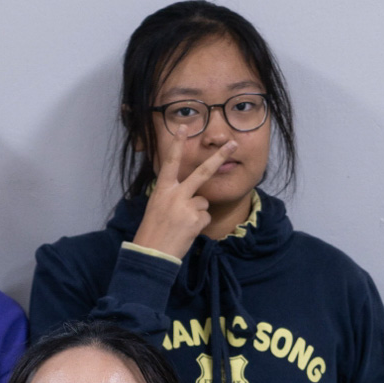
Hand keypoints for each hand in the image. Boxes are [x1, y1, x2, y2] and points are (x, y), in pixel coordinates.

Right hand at [131, 134, 237, 260]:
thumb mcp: (156, 207)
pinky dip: (199, 225)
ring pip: (203, 202)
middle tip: (232, 144)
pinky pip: (205, 217)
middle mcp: (175, 194)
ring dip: (197, 213)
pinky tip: (186, 232)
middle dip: (219, 157)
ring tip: (181, 225)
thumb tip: (195, 196)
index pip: (170, 162)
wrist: (151, 254)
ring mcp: (186, 207)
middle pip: (203, 172)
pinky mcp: (196, 220)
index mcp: (162, 189)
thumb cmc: (152, 232)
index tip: (182, 128)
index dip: (176, 144)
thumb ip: (172, 196)